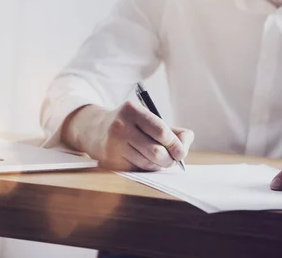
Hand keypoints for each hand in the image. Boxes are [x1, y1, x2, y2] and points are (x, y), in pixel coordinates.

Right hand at [65, 102, 193, 170]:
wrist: (96, 130)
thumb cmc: (131, 125)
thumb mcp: (149, 120)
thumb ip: (173, 131)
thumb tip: (185, 145)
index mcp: (132, 110)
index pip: (161, 131)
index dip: (175, 145)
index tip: (181, 152)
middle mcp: (120, 126)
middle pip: (156, 151)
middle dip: (169, 159)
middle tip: (173, 160)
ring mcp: (113, 145)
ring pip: (147, 163)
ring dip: (159, 165)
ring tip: (160, 160)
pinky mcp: (110, 161)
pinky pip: (137, 170)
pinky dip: (146, 169)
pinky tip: (144, 161)